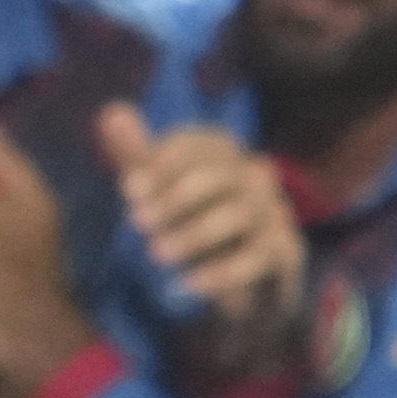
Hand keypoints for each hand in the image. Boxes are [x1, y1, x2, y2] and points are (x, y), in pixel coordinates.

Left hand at [100, 107, 307, 359]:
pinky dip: (220, 272)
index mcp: (222, 154)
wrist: (242, 280)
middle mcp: (253, 175)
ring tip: (155, 255)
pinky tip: (186, 285)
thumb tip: (111, 111)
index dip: (162, 162)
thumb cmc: (193, 222)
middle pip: (219, 175)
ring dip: (192, 234)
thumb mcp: (160, 191)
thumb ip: (137, 155)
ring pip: (237, 215)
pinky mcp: (286, 251)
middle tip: (135, 222)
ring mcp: (273, 212)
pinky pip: (257, 257)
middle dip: (174, 197)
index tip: (128, 189)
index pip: (198, 143)